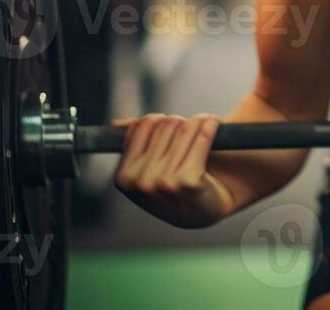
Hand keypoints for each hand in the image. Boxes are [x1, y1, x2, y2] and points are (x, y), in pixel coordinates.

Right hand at [113, 113, 232, 227]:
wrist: (206, 209)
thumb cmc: (176, 183)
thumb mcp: (148, 169)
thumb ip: (134, 145)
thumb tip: (115, 125)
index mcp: (124, 177)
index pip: (143, 125)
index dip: (160, 121)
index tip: (171, 126)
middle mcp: (140, 182)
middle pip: (166, 124)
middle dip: (180, 122)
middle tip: (190, 130)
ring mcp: (164, 184)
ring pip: (185, 128)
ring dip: (199, 122)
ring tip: (206, 125)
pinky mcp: (190, 181)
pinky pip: (202, 138)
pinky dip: (210, 126)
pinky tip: (213, 125)